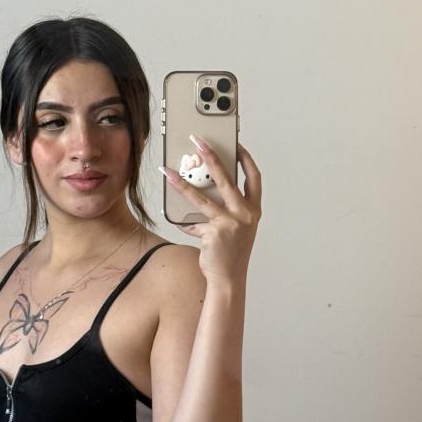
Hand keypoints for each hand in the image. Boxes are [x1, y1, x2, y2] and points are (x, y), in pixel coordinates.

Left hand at [161, 138, 261, 284]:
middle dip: (211, 157)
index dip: (246, 159)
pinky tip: (175, 219)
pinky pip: (191, 223)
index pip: (254, 178)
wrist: (229, 279)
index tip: (236, 144)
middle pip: (226, 178)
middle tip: (198, 142)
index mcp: (253, 210)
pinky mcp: (213, 233)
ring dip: (182, 183)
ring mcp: (230, 223)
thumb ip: (227, 209)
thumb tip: (205, 188)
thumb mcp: (237, 227)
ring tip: (168, 172)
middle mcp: (245, 214)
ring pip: (201, 198)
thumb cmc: (232, 253)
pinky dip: (182, 222)